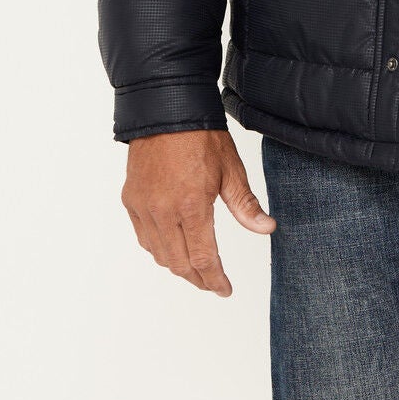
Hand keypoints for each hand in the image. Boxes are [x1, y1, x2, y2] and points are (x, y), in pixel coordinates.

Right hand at [121, 128, 275, 293]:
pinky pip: (144, 237)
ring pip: (159, 254)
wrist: (166, 109)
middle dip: (198, 278)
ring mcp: (143, 207)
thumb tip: (266, 229)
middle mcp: (163, 212)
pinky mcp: (132, 200)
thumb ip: (245, 205)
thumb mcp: (231, 169)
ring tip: (196, 269)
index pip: (203, 258)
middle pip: (179, 263)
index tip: (225, 290)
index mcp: (191, 206)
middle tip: (213, 283)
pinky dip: (158, 249)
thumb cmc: (201, 135)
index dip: (215, 279)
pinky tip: (171, 247)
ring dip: (178, 266)